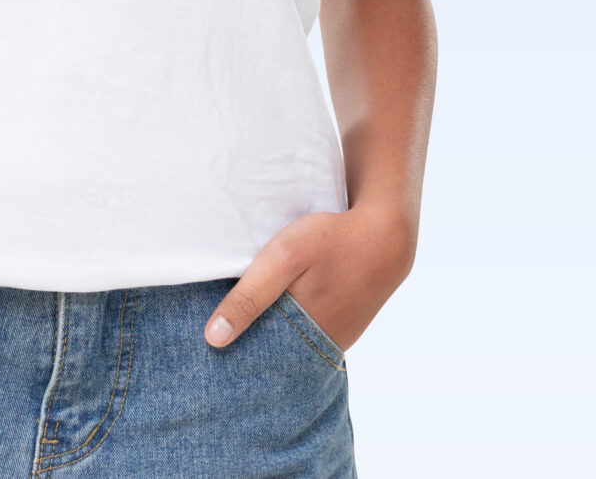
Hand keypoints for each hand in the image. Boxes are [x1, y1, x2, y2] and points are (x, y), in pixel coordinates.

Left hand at [203, 205, 416, 353]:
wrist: (387, 234)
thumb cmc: (332, 241)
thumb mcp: (283, 259)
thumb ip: (249, 297)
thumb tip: (213, 339)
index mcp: (303, 336)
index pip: (258, 362)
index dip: (234, 355)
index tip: (208, 349)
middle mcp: (321, 345)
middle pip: (275, 355)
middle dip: (251, 347)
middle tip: (222, 333)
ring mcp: (337, 337)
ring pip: (295, 344)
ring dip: (274, 334)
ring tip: (247, 320)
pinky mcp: (346, 325)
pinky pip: (312, 333)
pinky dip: (296, 325)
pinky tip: (284, 308)